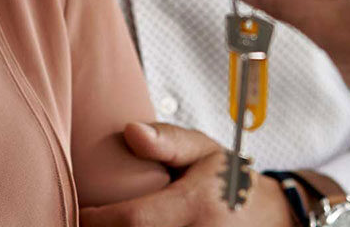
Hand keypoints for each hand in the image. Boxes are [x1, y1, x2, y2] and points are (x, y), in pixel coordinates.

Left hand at [80, 122, 293, 226]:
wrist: (269, 217)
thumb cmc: (231, 183)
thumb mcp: (204, 152)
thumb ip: (167, 141)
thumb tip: (130, 131)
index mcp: (195, 206)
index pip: (132, 219)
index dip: (96, 219)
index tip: (79, 211)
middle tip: (84, 219)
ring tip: (106, 224)